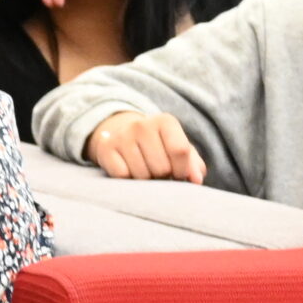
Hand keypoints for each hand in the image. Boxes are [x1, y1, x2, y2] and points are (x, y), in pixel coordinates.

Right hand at [86, 111, 206, 181]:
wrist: (122, 135)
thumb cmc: (157, 147)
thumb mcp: (177, 149)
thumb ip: (192, 164)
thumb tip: (196, 180)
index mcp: (165, 121)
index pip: (180, 151)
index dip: (182, 170)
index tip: (178, 174)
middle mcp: (142, 124)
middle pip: (161, 167)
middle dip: (163, 176)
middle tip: (157, 171)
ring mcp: (122, 136)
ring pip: (142, 175)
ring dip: (146, 180)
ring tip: (144, 170)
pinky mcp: (106, 148)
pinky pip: (123, 176)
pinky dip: (128, 180)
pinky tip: (129, 170)